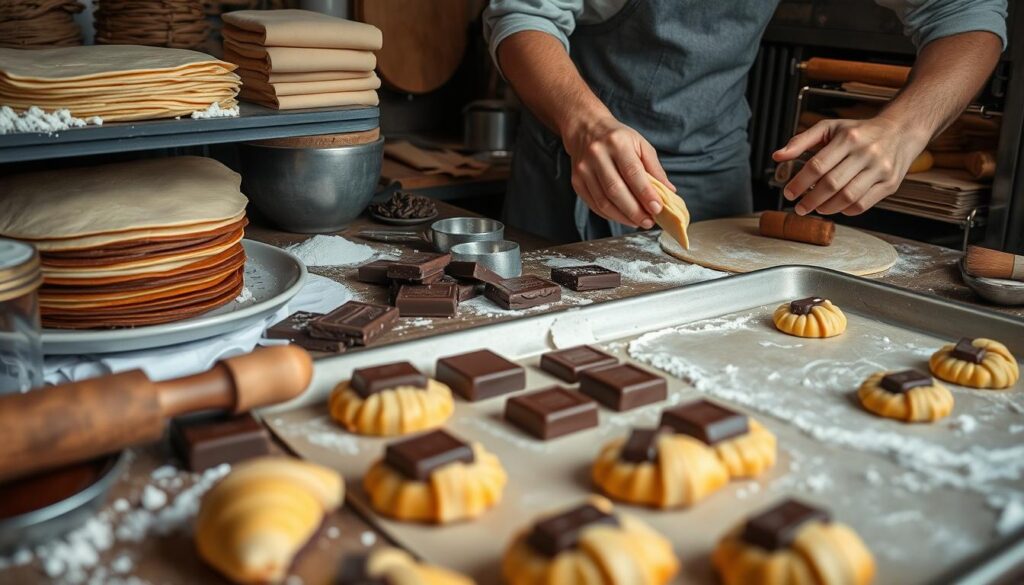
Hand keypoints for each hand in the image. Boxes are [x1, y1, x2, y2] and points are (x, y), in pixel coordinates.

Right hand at [563, 114, 674, 227]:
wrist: (585, 129)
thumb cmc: (618, 138)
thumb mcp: (640, 144)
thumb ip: (654, 169)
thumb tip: (669, 192)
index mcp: (617, 142)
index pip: (632, 172)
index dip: (645, 193)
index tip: (657, 208)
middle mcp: (597, 155)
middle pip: (616, 190)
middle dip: (635, 210)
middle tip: (648, 221)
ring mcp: (584, 169)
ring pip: (603, 201)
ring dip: (623, 216)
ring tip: (638, 222)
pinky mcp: (576, 181)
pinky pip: (594, 204)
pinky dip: (610, 215)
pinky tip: (623, 217)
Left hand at [772, 115, 929, 215]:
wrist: (901, 130)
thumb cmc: (859, 131)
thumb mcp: (830, 127)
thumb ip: (801, 140)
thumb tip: (777, 156)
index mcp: (848, 138)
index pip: (817, 165)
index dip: (799, 183)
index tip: (789, 193)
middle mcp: (866, 153)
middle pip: (831, 184)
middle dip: (810, 200)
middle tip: (799, 207)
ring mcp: (880, 169)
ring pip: (847, 197)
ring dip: (826, 208)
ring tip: (815, 208)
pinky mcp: (890, 184)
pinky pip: (863, 205)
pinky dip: (845, 210)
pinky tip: (835, 206)